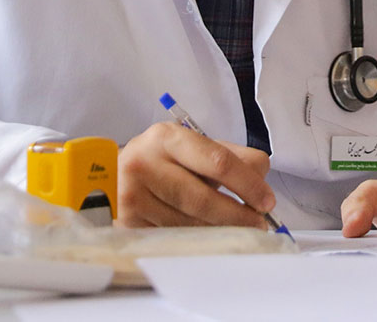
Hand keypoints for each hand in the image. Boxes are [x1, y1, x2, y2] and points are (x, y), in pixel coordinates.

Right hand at [117, 122, 275, 228]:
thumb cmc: (161, 161)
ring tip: (238, 229)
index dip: (247, 184)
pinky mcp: (127, 223)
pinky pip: (174, 236)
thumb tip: (261, 176)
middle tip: (258, 223)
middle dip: (237, 214)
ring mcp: (132, 196)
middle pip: (203, 198)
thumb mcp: (191, 147)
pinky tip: (209, 236)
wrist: (110, 175)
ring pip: (189, 222)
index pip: (217, 161)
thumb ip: (229, 156)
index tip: (266, 200)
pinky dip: (198, 239)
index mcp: (167, 137)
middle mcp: (145, 163)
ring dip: (220, 230)